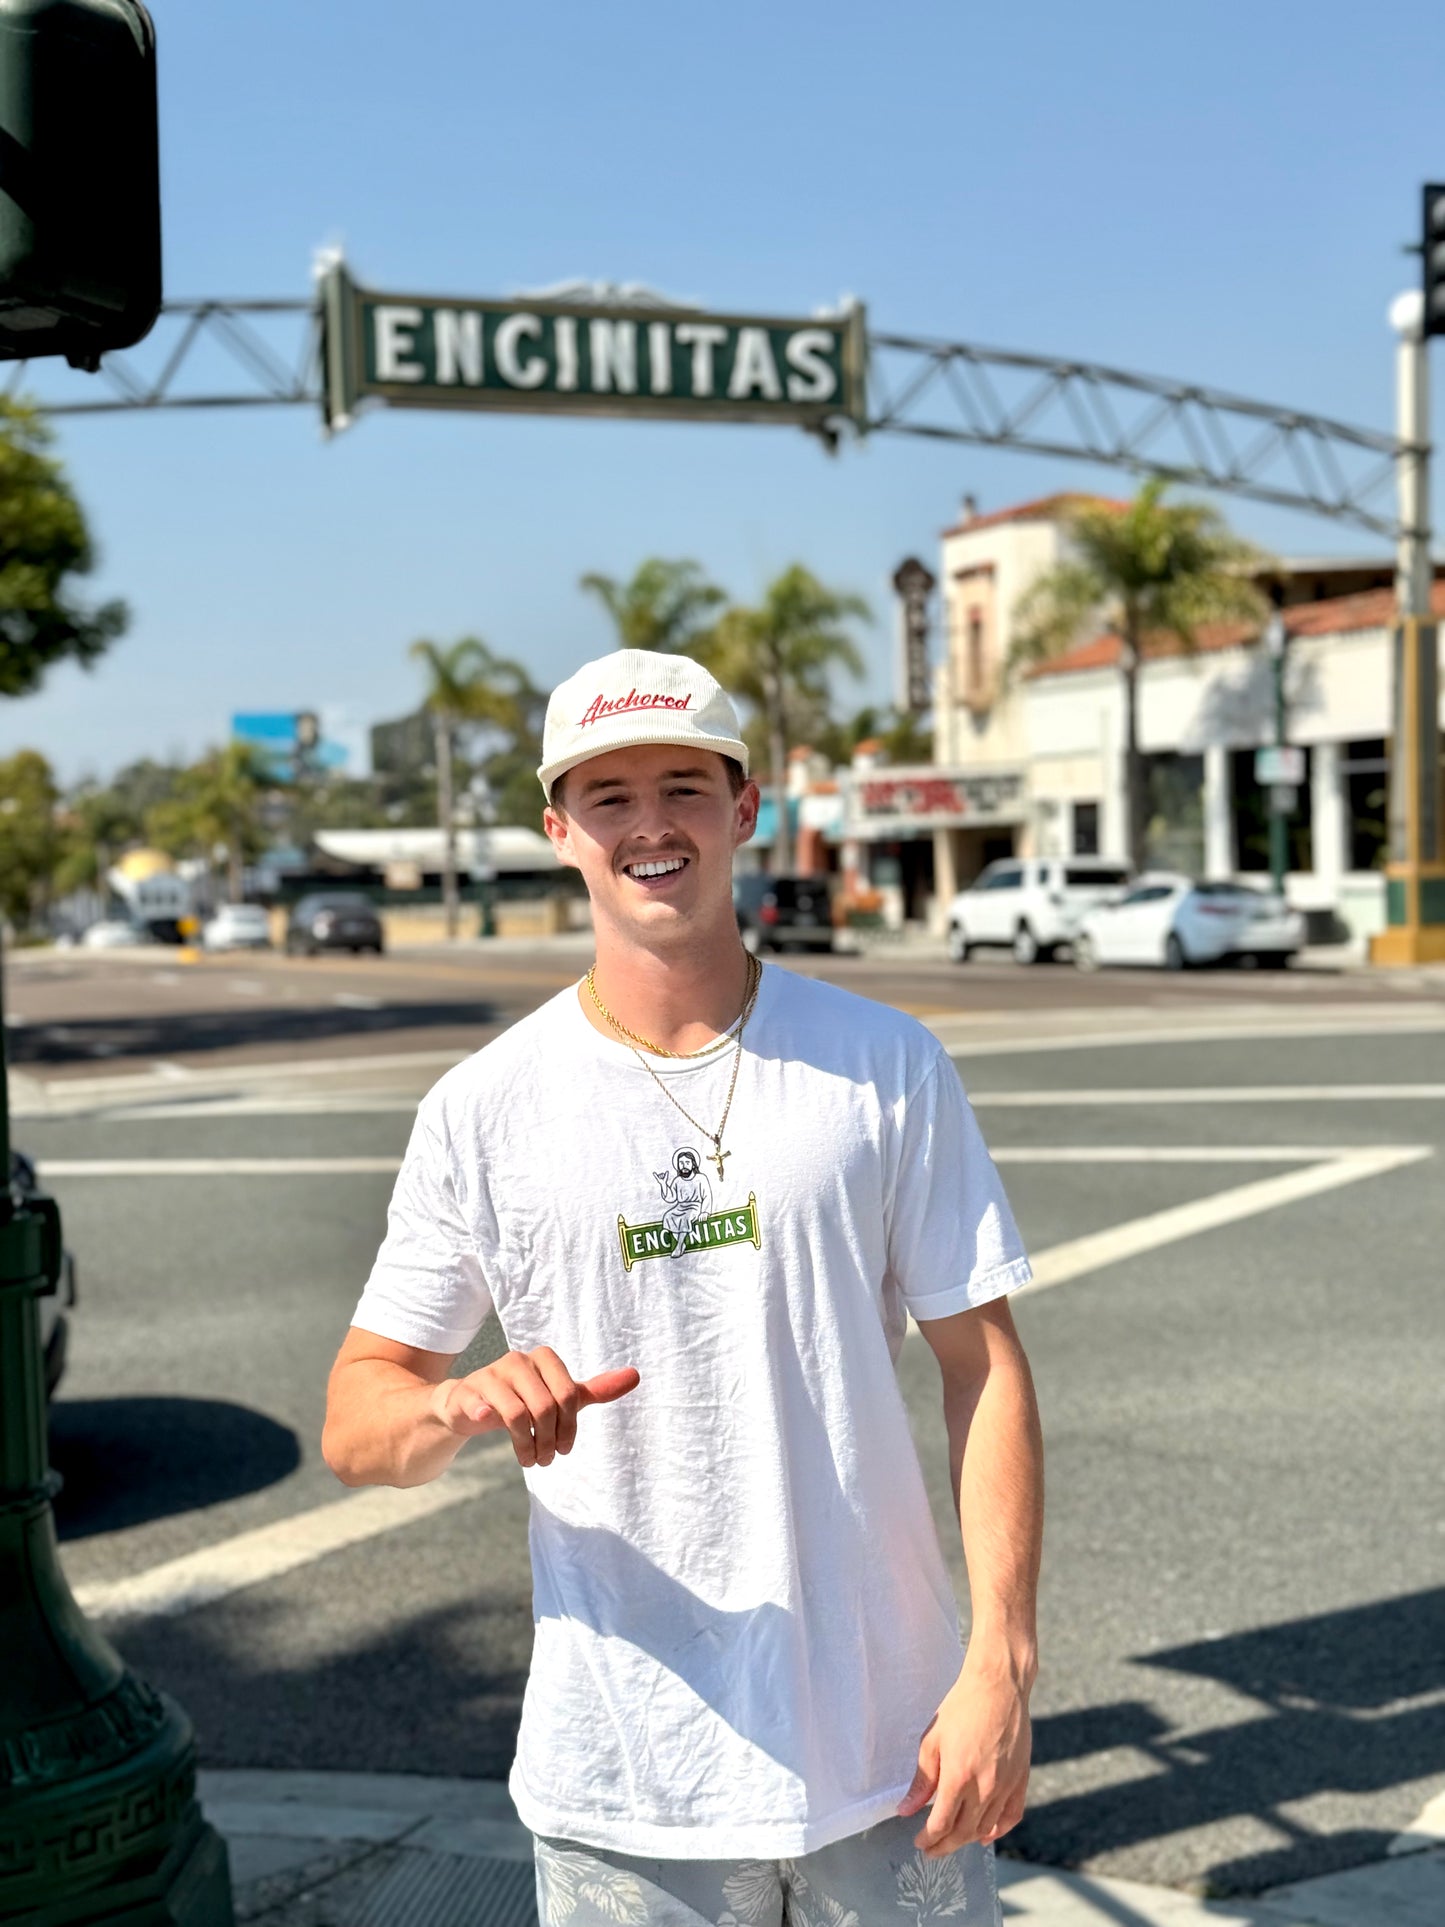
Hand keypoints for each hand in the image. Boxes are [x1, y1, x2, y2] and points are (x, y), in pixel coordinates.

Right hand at [431, 1348, 639, 1468]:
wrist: (469, 1406)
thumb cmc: (523, 1400)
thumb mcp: (560, 1396)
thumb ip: (596, 1390)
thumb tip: (636, 1375)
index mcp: (544, 1358)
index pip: (569, 1395)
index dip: (569, 1427)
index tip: (564, 1448)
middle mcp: (518, 1360)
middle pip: (545, 1406)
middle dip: (548, 1440)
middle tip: (547, 1460)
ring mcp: (491, 1374)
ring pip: (518, 1413)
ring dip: (526, 1445)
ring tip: (529, 1460)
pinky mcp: (468, 1391)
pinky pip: (482, 1405)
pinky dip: (487, 1418)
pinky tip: (489, 1427)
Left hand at [897, 1656, 1031, 1856]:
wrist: (998, 1687)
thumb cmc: (960, 1708)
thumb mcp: (932, 1741)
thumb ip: (922, 1780)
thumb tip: (906, 1810)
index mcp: (959, 1777)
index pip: (941, 1823)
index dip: (928, 1838)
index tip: (918, 1841)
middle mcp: (985, 1787)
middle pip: (963, 1832)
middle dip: (944, 1846)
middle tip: (930, 1851)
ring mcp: (1006, 1785)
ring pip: (986, 1828)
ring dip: (967, 1839)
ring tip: (952, 1840)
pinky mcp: (1021, 1780)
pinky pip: (1011, 1816)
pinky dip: (998, 1831)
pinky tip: (985, 1835)